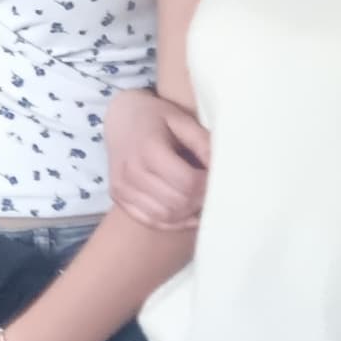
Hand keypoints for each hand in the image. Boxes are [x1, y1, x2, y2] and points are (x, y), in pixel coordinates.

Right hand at [105, 89, 211, 230]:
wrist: (120, 118)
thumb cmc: (155, 117)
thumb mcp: (181, 120)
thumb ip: (202, 142)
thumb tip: (222, 168)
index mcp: (148, 149)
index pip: (187, 182)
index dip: (207, 185)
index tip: (218, 178)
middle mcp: (131, 171)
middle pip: (177, 202)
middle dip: (200, 201)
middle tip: (213, 192)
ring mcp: (122, 187)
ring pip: (165, 216)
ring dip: (188, 214)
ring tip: (201, 201)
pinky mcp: (119, 197)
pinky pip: (150, 221)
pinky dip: (172, 222)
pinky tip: (187, 214)